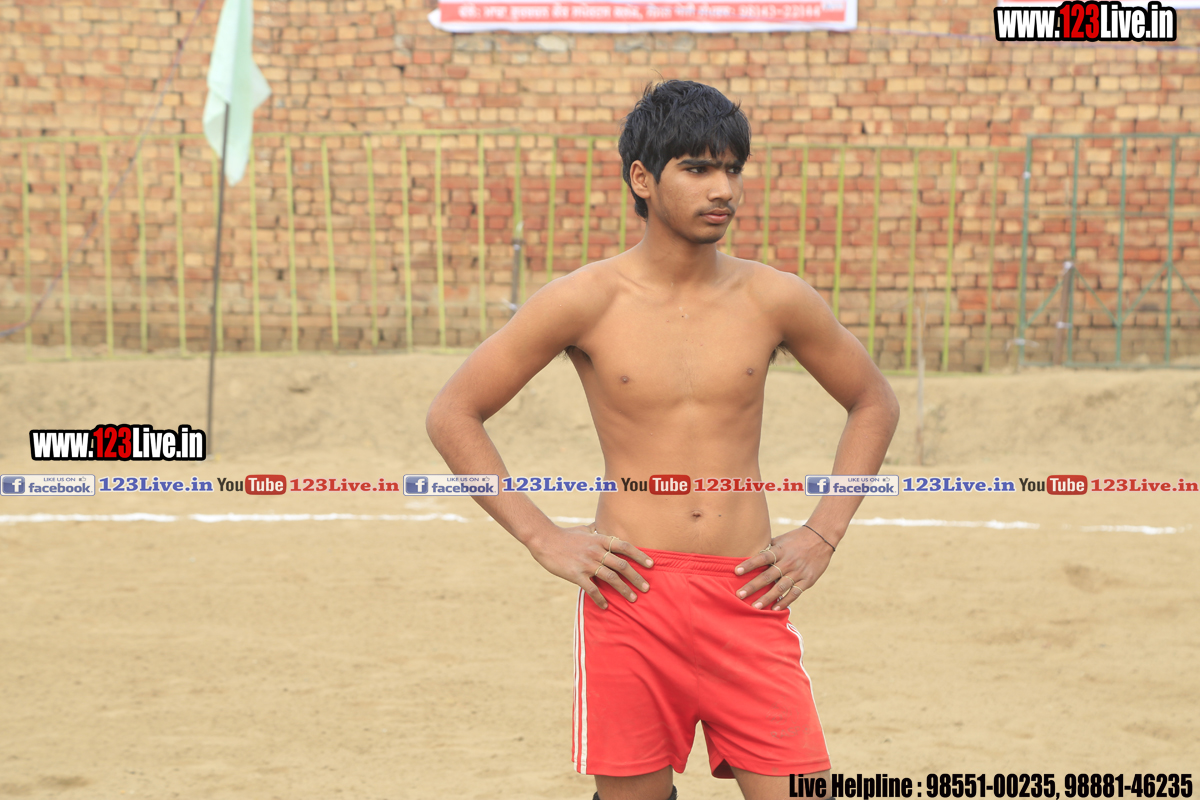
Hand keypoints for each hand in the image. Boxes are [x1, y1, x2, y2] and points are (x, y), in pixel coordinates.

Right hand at [527, 522, 653, 609]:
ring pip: (611, 578)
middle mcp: (596, 551)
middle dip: (636, 577)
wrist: (544, 539)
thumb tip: (599, 525)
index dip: (640, 555)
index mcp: (600, 539)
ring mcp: (587, 563)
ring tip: (633, 599)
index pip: (625, 546)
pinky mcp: (576, 574)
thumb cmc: (564, 535)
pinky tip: (605, 606)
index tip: (651, 565)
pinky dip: (600, 599)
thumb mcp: (583, 529)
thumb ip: (594, 529)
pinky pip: (592, 589)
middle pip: (622, 565)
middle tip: (646, 588)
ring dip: (624, 590)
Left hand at [733, 526, 834, 610]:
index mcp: (780, 550)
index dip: (749, 564)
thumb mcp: (781, 540)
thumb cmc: (796, 538)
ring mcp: (798, 572)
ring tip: (755, 607)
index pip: (762, 557)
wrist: (821, 538)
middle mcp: (788, 562)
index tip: (736, 571)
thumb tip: (749, 552)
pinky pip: (794, 593)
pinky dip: (785, 601)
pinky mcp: (808, 580)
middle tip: (739, 595)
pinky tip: (775, 609)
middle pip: (768, 576)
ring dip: (767, 598)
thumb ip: (767, 548)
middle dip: (753, 586)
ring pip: (780, 587)